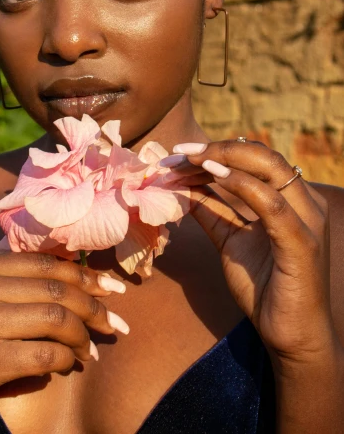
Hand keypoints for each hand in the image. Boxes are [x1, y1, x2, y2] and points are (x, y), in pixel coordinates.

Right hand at [0, 253, 126, 425]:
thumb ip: (21, 284)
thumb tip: (87, 279)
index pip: (45, 264)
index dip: (85, 274)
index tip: (113, 288)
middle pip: (56, 290)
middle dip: (94, 307)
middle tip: (115, 324)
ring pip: (56, 320)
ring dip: (82, 338)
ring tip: (90, 351)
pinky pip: (46, 354)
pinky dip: (66, 359)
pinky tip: (69, 365)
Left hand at [171, 139, 338, 366]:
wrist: (291, 337)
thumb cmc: (265, 287)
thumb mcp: (230, 240)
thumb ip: (212, 211)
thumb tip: (182, 184)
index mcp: (292, 198)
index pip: (256, 158)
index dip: (217, 150)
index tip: (178, 153)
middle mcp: (305, 202)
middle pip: (262, 155)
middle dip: (217, 149)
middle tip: (178, 152)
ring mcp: (307, 220)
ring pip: (269, 168)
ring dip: (223, 159)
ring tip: (187, 159)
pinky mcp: (302, 242)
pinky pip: (271, 203)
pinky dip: (241, 184)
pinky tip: (212, 175)